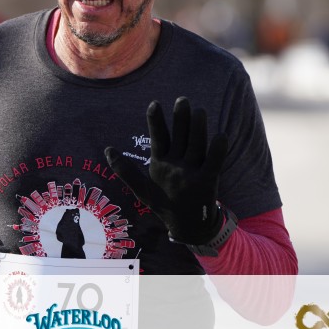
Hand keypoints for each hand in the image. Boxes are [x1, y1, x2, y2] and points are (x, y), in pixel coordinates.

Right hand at [104, 97, 227, 244]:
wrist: (189, 228)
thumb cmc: (165, 204)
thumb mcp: (142, 190)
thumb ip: (125, 170)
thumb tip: (107, 149)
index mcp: (160, 167)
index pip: (158, 140)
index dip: (156, 121)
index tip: (154, 103)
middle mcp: (176, 169)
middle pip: (180, 139)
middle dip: (181, 119)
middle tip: (182, 100)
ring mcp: (193, 175)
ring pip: (197, 146)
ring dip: (198, 127)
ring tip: (199, 110)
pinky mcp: (209, 181)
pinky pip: (215, 162)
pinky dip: (218, 150)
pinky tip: (221, 135)